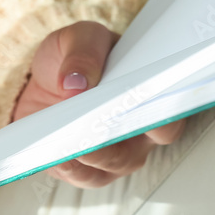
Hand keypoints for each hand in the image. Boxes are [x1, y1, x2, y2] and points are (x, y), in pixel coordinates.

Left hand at [13, 21, 186, 187]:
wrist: (46, 79)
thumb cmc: (77, 58)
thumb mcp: (80, 39)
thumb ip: (83, 52)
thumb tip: (76, 83)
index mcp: (149, 99)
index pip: (168, 118)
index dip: (159, 117)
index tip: (138, 107)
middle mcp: (138, 135)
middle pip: (134, 148)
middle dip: (113, 139)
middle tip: (92, 123)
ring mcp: (114, 157)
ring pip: (108, 165)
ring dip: (87, 154)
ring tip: (66, 139)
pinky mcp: (84, 168)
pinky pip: (80, 175)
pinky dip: (66, 165)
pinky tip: (52, 152)